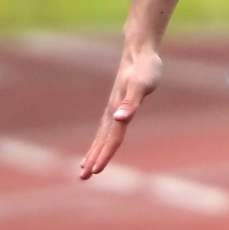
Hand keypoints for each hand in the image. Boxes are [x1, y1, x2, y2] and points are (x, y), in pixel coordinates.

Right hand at [79, 46, 162, 178]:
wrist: (139, 51)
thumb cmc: (145, 69)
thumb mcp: (142, 86)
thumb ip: (131, 103)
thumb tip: (119, 119)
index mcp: (118, 110)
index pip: (112, 138)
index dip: (105, 155)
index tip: (96, 171)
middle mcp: (113, 111)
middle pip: (102, 140)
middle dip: (93, 159)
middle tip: (83, 178)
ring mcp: (113, 109)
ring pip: (102, 136)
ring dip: (94, 152)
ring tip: (84, 168)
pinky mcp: (117, 105)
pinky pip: (107, 128)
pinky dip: (101, 140)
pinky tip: (100, 145)